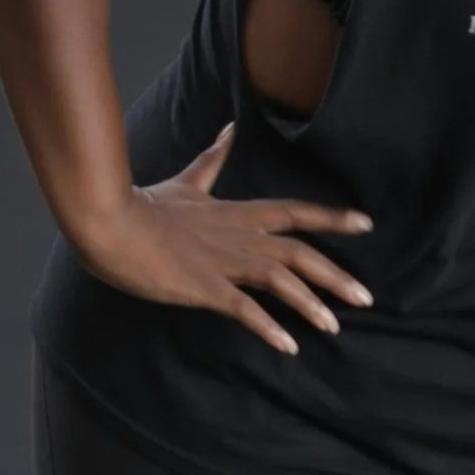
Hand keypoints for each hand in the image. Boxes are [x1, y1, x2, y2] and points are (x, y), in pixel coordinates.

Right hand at [77, 125, 372, 357]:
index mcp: (236, 213)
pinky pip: (243, 308)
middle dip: (336, 275)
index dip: (330, 217)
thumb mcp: (187, 182)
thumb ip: (212, 160)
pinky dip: (268, 326)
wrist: (108, 220)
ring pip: (280, 278)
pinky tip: (287, 344)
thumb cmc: (144, 206)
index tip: (366, 223)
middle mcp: (238, 236)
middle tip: (366, 298)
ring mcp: (222, 261)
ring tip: (334, 326)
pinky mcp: (202, 285)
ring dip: (310, 304)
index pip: (294, 212)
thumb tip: (229, 130)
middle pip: (299, 251)